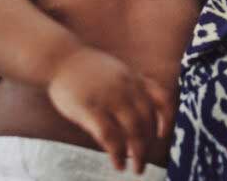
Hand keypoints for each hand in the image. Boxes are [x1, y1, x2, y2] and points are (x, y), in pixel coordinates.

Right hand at [47, 47, 175, 174]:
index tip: (161, 135)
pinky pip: (110, 136)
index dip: (167, 119)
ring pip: (133, 131)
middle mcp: (127, 88)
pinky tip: (118, 163)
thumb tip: (140, 116)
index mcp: (134, 79)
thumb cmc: (86, 68)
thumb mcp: (117, 71)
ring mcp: (110, 98)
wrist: (59, 58)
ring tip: (136, 169)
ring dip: (138, 154)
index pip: (162, 99)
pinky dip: (117, 153)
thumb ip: (131, 88)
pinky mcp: (91, 108)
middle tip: (143, 162)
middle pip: (147, 121)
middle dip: (148, 145)